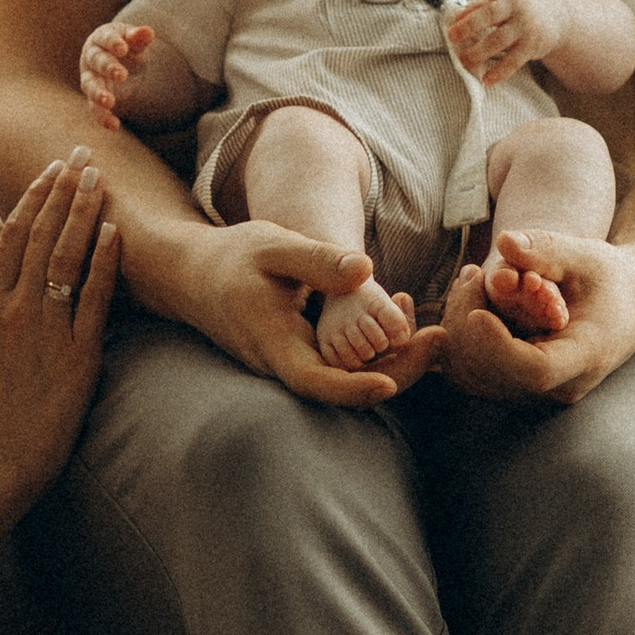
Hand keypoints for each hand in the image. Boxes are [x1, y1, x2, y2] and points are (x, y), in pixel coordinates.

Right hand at [0, 154, 120, 502]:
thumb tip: (13, 283)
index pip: (12, 237)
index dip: (33, 199)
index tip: (50, 171)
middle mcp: (15, 309)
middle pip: (41, 235)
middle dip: (63, 190)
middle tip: (81, 154)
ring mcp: (46, 329)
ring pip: (66, 255)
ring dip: (84, 211)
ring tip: (98, 178)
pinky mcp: (77, 352)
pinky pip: (93, 296)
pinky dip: (104, 260)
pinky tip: (115, 231)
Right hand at [78, 19, 153, 123]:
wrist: (120, 61)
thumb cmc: (126, 46)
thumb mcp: (134, 41)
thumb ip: (139, 37)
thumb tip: (148, 31)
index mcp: (101, 38)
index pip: (105, 38)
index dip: (113, 43)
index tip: (123, 48)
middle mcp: (92, 58)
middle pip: (96, 61)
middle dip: (108, 68)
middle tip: (121, 75)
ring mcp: (91, 78)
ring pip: (90, 86)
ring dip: (98, 94)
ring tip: (110, 102)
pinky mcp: (93, 98)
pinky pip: (95, 109)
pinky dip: (103, 117)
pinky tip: (114, 125)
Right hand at [181, 219, 441, 409]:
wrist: (195, 276)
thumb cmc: (233, 256)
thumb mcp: (274, 246)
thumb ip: (318, 260)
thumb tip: (367, 270)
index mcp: (273, 344)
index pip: (315, 381)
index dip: (352, 388)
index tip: (389, 382)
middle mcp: (283, 366)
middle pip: (344, 387)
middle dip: (398, 370)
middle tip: (440, 338)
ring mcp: (292, 366)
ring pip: (347, 377)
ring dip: (391, 359)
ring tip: (428, 328)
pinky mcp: (302, 358)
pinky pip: (343, 365)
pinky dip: (375, 350)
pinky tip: (401, 321)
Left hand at [430, 232, 634, 405]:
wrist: (626, 307)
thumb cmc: (609, 280)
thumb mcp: (587, 256)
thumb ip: (548, 249)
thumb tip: (505, 241)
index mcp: (585, 357)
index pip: (536, 371)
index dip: (499, 345)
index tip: (477, 312)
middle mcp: (558, 386)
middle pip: (495, 372)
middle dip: (469, 322)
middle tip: (472, 273)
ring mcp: (535, 393)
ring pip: (473, 377)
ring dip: (458, 330)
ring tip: (471, 281)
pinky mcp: (515, 386)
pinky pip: (470, 375)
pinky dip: (457, 343)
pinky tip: (461, 308)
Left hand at [445, 0, 552, 88]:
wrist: (561, 18)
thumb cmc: (523, 5)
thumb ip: (479, 5)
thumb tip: (455, 18)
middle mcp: (516, 5)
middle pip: (488, 14)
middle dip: (468, 26)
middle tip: (451, 36)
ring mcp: (525, 25)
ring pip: (498, 40)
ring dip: (478, 52)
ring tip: (464, 60)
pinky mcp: (532, 45)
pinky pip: (513, 61)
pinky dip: (499, 72)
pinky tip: (486, 79)